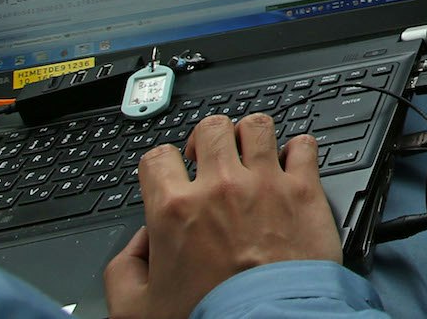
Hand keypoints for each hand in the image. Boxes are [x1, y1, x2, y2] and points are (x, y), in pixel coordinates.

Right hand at [103, 114, 338, 318]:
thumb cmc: (211, 318)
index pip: (158, 157)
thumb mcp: (136, 310)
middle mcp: (220, 187)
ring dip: (250, 136)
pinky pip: (303, 146)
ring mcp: (265, 184)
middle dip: (207, 140)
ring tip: (251, 155)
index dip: (161, 165)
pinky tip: (291, 163)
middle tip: (210, 159)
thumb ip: (123, 270)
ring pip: (257, 126)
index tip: (171, 174)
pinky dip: (297, 149)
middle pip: (211, 128)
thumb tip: (138, 244)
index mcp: (175, 210)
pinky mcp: (303, 191)